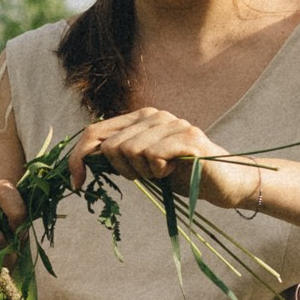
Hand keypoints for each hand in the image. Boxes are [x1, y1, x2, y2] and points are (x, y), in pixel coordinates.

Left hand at [68, 108, 257, 207]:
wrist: (223, 184)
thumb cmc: (180, 175)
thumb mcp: (142, 166)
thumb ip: (119, 156)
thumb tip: (86, 158)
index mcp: (140, 119)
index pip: (95, 132)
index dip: (78, 157)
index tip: (76, 183)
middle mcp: (155, 115)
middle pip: (112, 146)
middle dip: (124, 171)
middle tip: (148, 175)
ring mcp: (173, 123)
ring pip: (131, 151)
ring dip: (144, 172)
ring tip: (164, 172)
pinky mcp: (188, 138)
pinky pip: (153, 155)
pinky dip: (159, 171)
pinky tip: (174, 171)